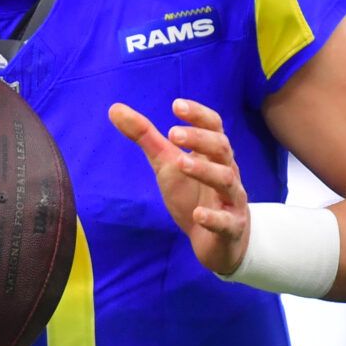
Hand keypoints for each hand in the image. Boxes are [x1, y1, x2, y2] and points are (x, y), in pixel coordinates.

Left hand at [108, 97, 250, 276]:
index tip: (176, 105)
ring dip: (204, 170)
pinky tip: (198, 215)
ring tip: (181, 163)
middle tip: (172, 133)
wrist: (215, 239)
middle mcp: (226, 171)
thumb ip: (145, 137)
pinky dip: (213, 217)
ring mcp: (230, 199)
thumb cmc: (192, 193)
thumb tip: (114, 108)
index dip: (198, 115)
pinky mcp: (230, 227)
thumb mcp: (166, 163)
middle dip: (199, 138)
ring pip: (225, 180)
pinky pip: (226, 222)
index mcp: (212, 153)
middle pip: (221, 148)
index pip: (213, 126)